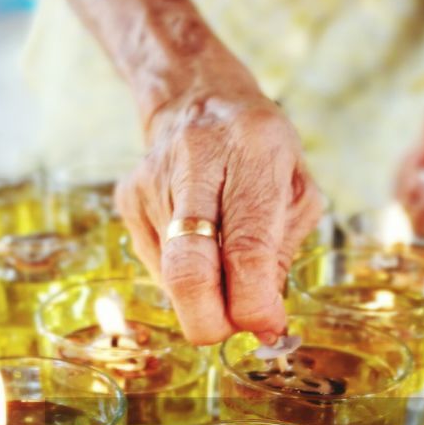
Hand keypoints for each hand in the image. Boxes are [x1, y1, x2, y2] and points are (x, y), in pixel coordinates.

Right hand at [116, 87, 322, 344]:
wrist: (196, 97)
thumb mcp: (295, 191)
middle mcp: (195, 162)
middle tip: (233, 328)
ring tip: (224, 264)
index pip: (246, 248)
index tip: (266, 326)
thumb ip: (281, 256)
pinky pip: (156, 266)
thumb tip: (262, 325)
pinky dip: (183, 274)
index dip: (253, 304)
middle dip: (211, 321)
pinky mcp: (128, 200)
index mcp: (253, 151)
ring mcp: (153, 182)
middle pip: (189, 271)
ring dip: (203, 295)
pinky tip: (198, 242)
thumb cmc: (259, 152)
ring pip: (171, 277)